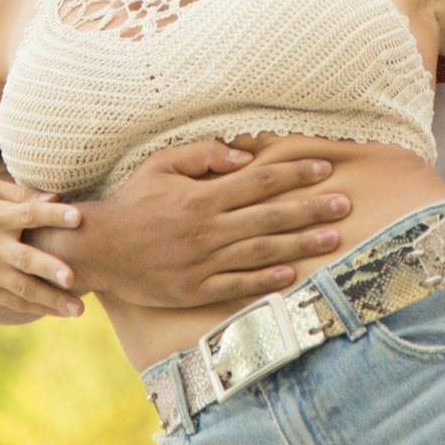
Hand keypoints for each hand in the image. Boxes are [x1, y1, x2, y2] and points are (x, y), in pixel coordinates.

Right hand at [0, 181, 85, 319]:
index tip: (78, 217)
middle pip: (24, 258)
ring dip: (51, 299)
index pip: (28, 214)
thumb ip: (21, 193)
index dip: (53, 215)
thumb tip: (56, 197)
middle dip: (49, 267)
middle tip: (72, 276)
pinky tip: (61, 311)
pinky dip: (38, 308)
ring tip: (78, 309)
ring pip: (22, 288)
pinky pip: (14, 303)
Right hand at [30, 140, 352, 308]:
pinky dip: (266, 280)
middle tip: (344, 204)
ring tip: (332, 238)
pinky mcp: (195, 289)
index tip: (325, 168)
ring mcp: (202, 263)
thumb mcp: (162, 165)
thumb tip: (244, 155)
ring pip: (261, 253)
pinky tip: (292, 274)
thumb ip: (203, 155)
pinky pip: (237, 285)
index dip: (294, 174)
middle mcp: (206, 230)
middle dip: (310, 210)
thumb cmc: (134, 201)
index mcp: (201, 198)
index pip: (259, 182)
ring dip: (299, 245)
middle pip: (269, 218)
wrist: (99, 249)